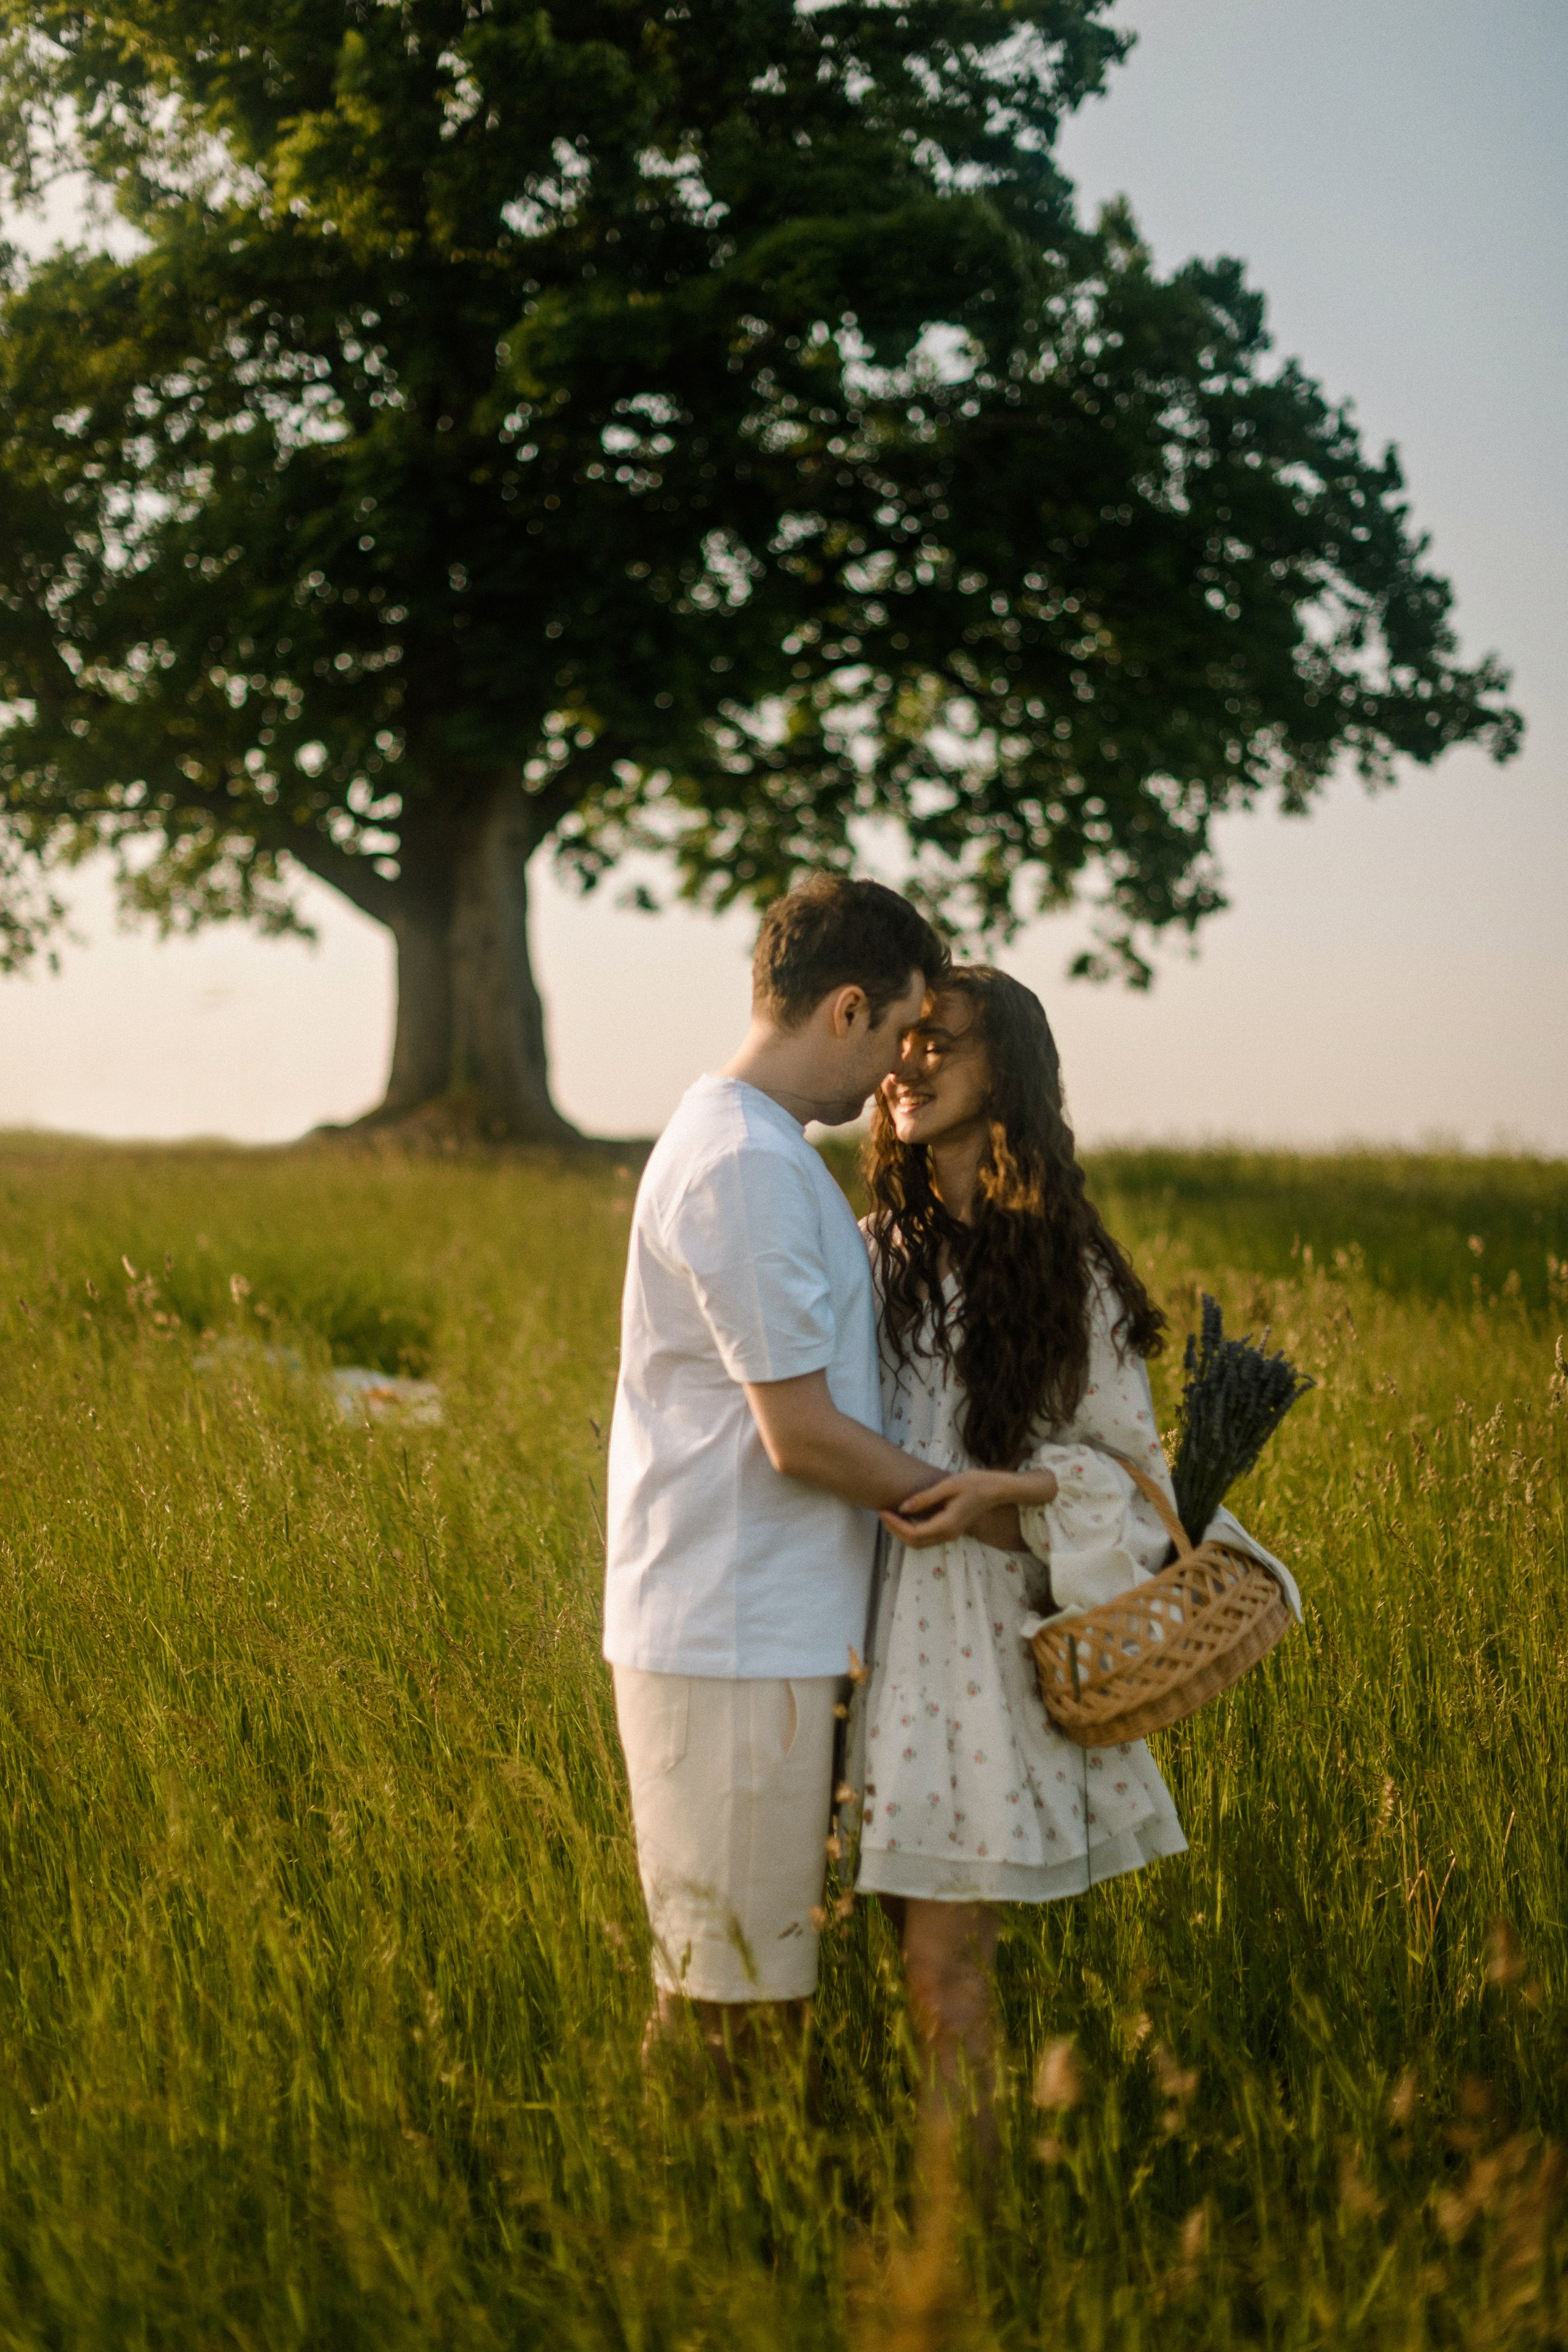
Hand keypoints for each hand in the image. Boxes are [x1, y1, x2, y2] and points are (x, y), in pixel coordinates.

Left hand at [881, 1471, 1015, 1548]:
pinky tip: (905, 1516)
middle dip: (895, 1530)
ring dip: (902, 1532)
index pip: (913, 1533)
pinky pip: (927, 1537)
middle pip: (914, 1542)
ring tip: (890, 1515)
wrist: (995, 1489)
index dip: (895, 1524)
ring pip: (920, 1542)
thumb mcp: (948, 1486)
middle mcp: (948, 1535)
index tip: (883, 1510)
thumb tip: (902, 1507)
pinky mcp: (950, 1531)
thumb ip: (924, 1499)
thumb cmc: (974, 1483)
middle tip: (882, 1513)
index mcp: (946, 1525)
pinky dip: (912, 1530)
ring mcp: (950, 1535)